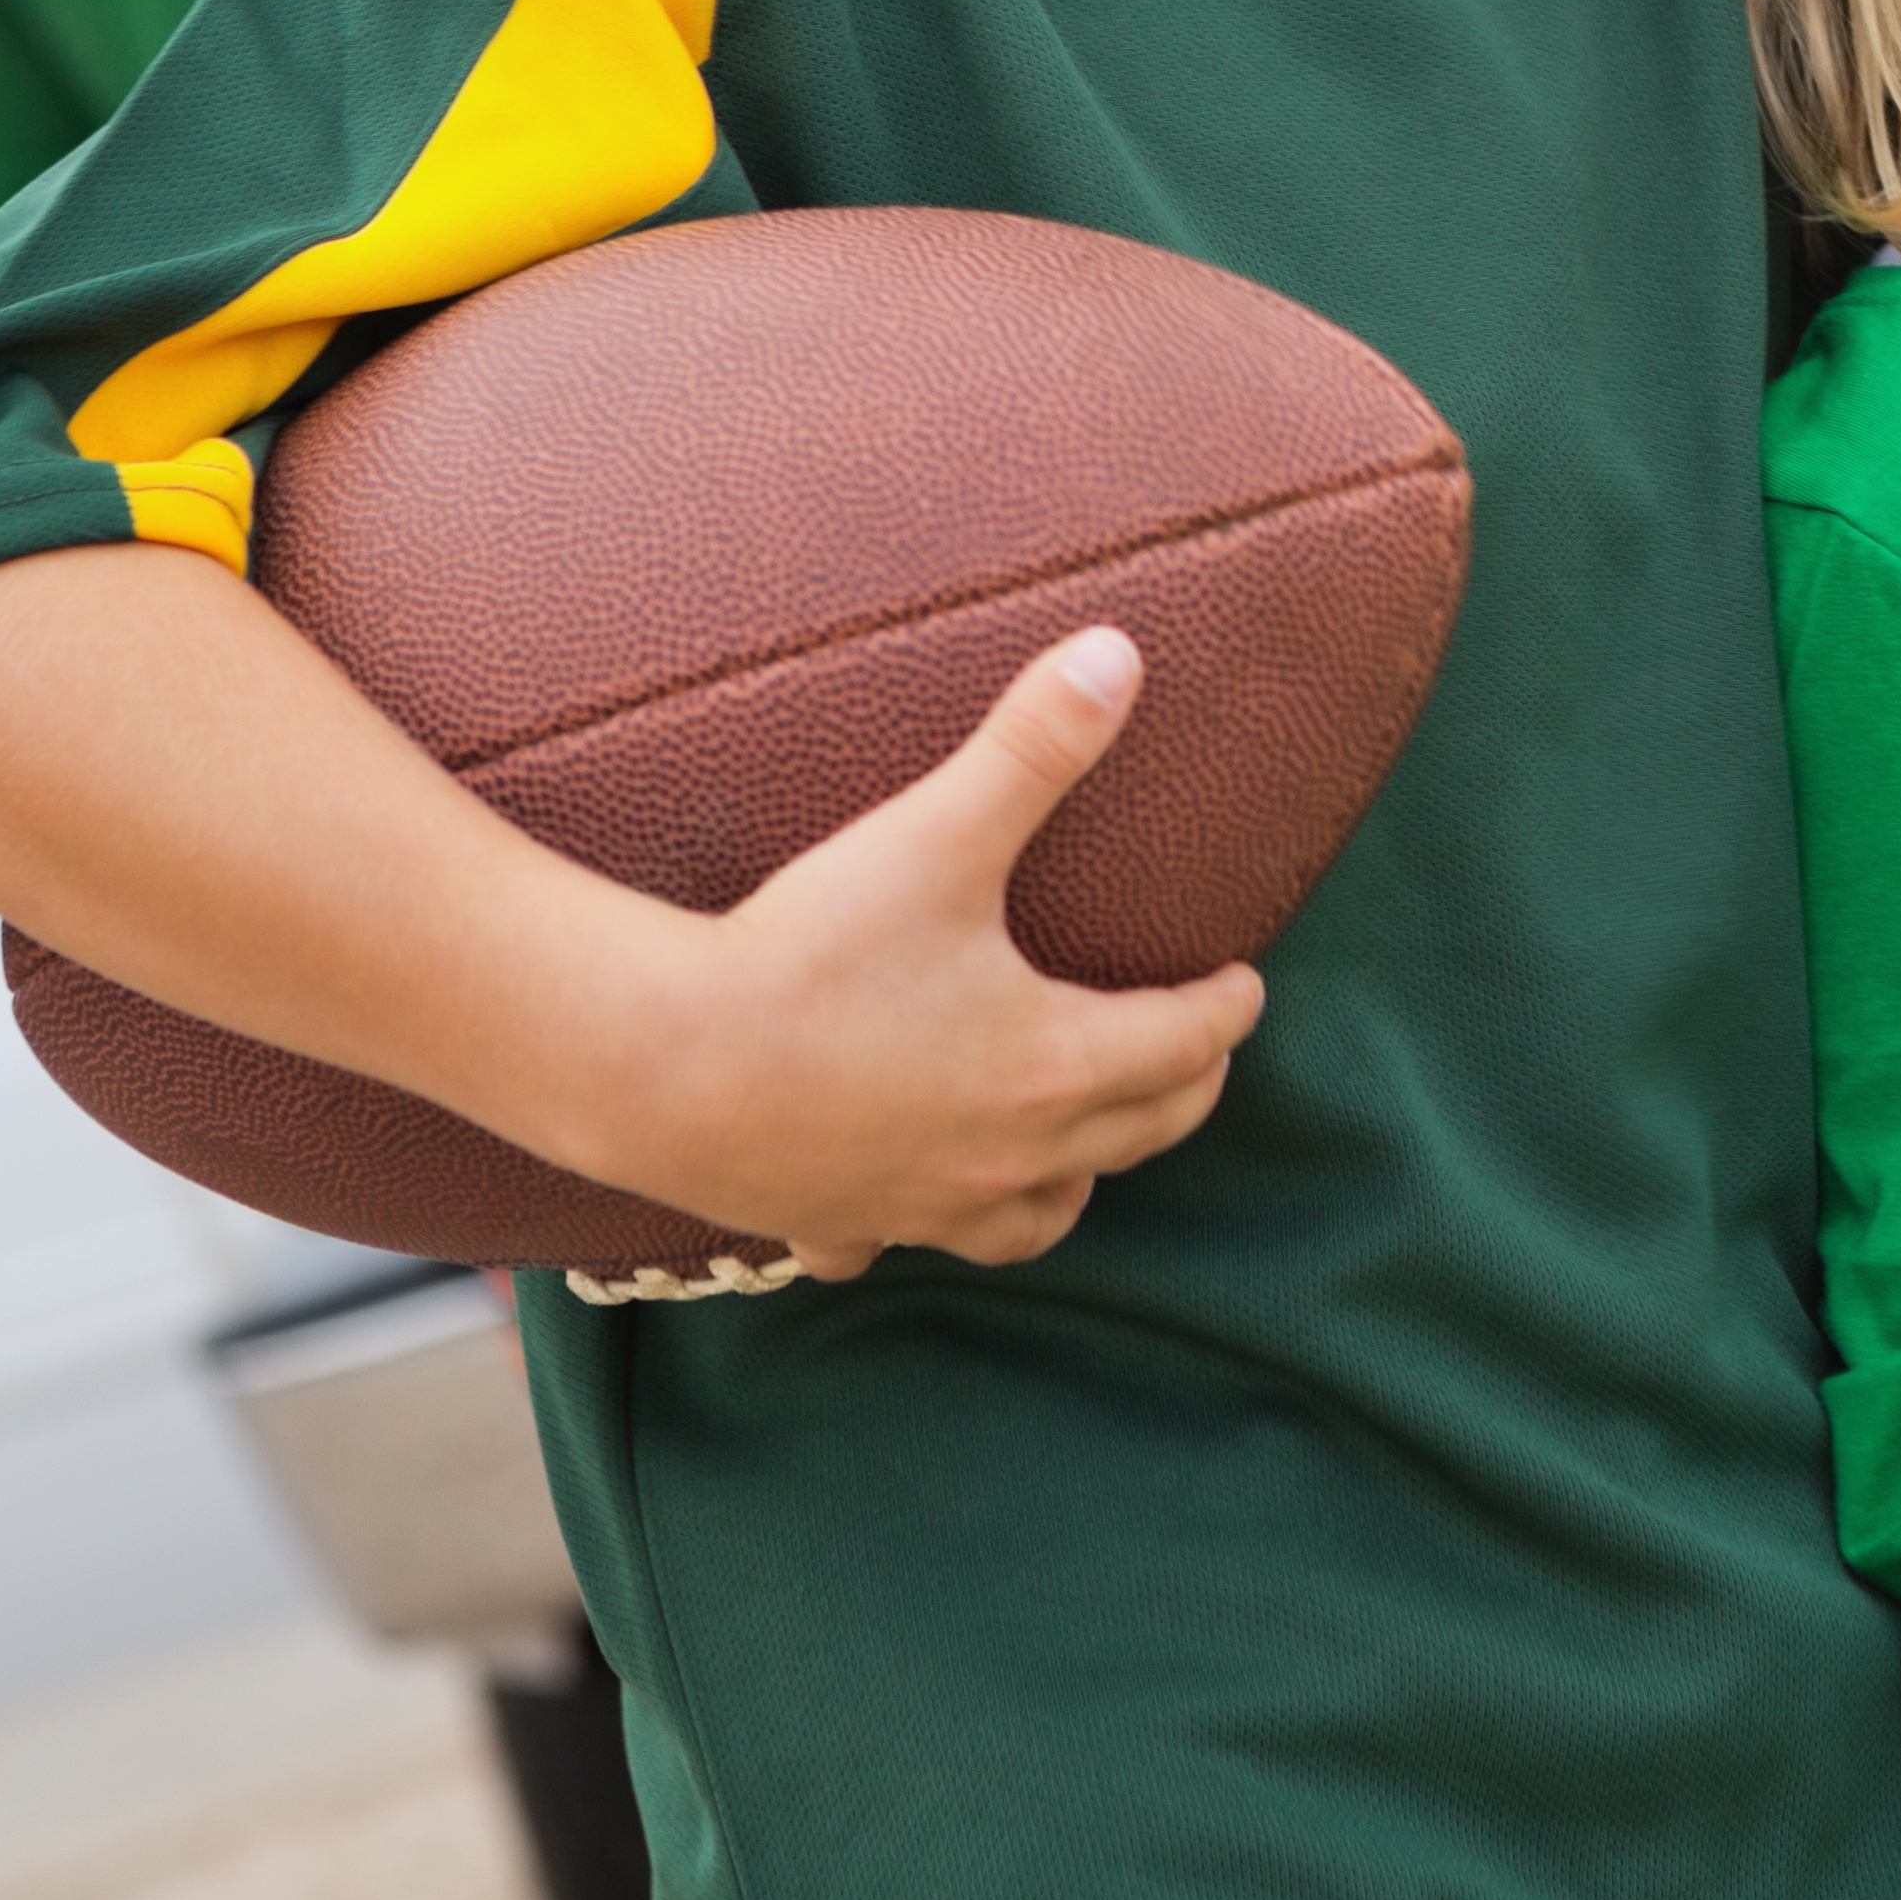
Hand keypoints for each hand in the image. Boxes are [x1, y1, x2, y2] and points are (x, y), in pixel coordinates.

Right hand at [570, 629, 1265, 1278]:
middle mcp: (1005, 1155)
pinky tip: (910, 1200)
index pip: (1184, 1044)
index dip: (1225, 1010)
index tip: (1245, 983)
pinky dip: (924, 1223)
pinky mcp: (836, 1225)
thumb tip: (1119, 654)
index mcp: (1053, 1065)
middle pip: (1136, 1135)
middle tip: (1198, 1051)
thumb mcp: (936, 836)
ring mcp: (920, 1206)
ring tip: (1085, 1137)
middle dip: (1182, 1090)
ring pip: (1038, 1219)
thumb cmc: (806, 954)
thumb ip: (1034, 745)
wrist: (655, 1063)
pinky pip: (896, 1245)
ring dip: (1078, 1174)